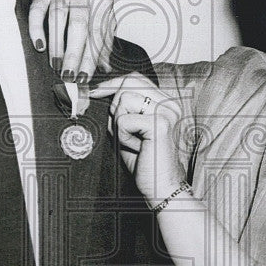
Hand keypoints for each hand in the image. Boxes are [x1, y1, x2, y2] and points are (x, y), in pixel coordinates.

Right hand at [29, 0, 117, 81]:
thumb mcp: (102, 12)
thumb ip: (105, 38)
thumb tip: (105, 67)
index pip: (97, 32)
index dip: (91, 56)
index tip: (86, 76)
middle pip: (79, 26)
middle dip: (74, 54)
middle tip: (70, 76)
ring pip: (58, 18)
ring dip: (57, 45)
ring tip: (56, 66)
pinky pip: (38, 10)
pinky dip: (37, 28)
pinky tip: (40, 45)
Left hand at [90, 73, 187, 203]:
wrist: (161, 187)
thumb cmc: (144, 161)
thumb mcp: (129, 128)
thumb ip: (121, 108)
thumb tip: (98, 91)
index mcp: (165, 101)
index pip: (135, 78)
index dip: (112, 83)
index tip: (96, 92)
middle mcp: (169, 103)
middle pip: (128, 83)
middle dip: (116, 106)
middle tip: (124, 131)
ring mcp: (166, 111)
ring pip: (124, 99)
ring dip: (119, 124)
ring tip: (133, 141)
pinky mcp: (160, 124)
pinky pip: (123, 120)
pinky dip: (122, 136)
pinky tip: (137, 148)